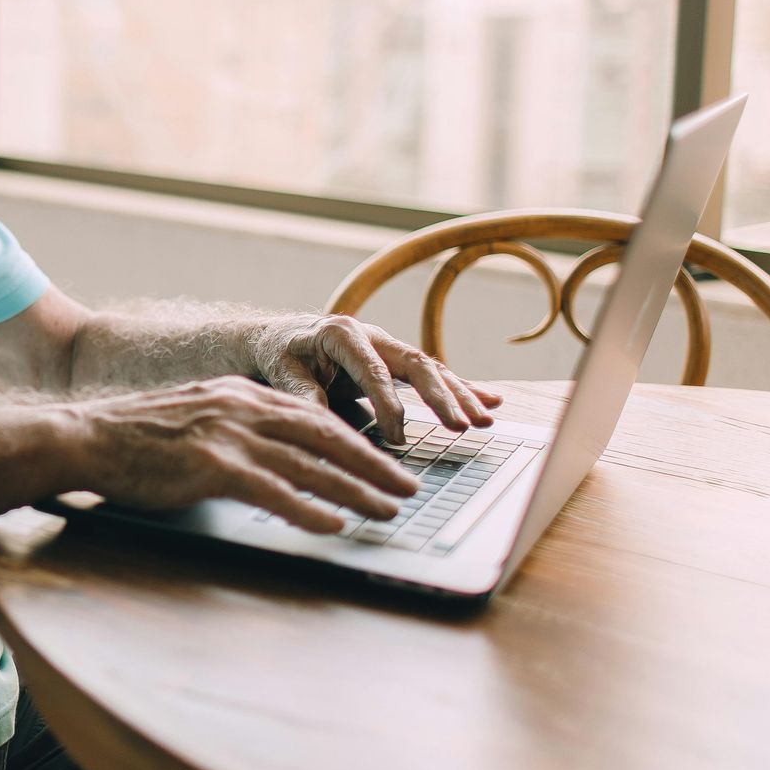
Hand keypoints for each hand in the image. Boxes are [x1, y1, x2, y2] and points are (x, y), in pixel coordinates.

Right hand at [72, 375, 420, 532]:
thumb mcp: (193, 420)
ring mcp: (228, 434)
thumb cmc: (132, 439)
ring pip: (310, 463)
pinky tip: (334, 525)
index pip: (314, 417)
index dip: (356, 441)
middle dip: (373, 463)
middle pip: (326, 436)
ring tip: (389, 510)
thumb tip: (269, 462)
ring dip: (356, 489)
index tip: (386, 462)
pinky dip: (308, 508)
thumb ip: (233, 433)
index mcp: (240, 395)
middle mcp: (243, 407)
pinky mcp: (211, 465)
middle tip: (408, 488)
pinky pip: (273, 490)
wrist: (84, 437)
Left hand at [249, 314, 502, 444]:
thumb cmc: (278, 355)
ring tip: (485, 421)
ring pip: (430, 368)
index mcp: (341, 334)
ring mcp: (387, 345)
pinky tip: (492, 400)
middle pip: (414, 364)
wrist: (277, 337)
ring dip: (460, 395)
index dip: (388, 403)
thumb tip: (321, 420)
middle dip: (441, 396)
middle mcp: (371, 334)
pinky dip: (462, 387)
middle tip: (461, 427)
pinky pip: (433, 374)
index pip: (372, 369)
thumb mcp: (280, 372)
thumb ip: (302, 394)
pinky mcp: (395, 360)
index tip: (399, 436)